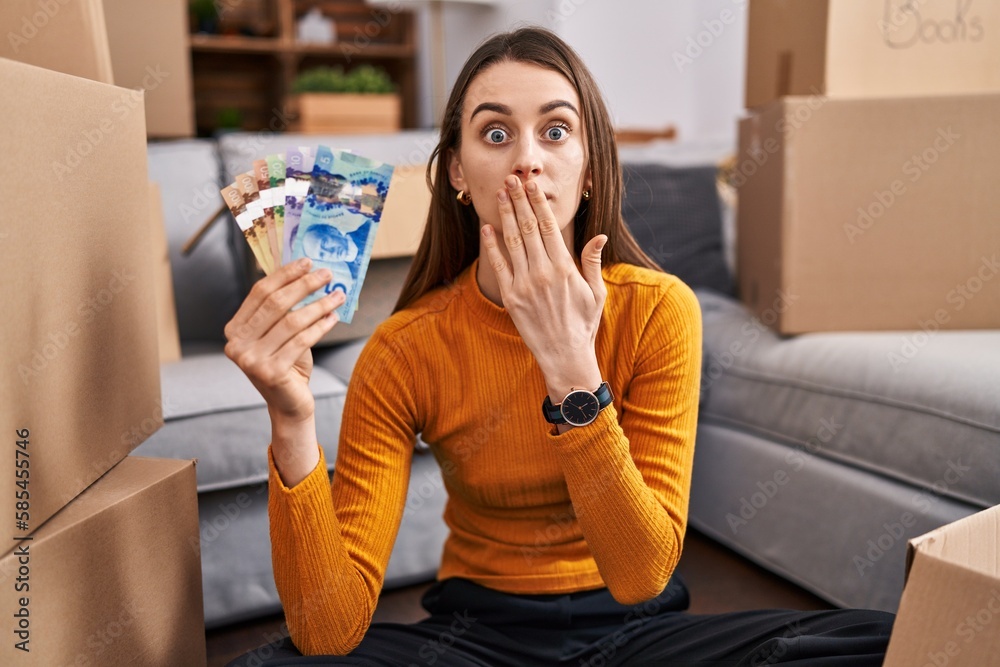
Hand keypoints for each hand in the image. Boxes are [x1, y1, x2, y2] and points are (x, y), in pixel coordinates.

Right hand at [224, 258, 345, 422]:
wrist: (289, 404)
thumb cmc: (287, 364)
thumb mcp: (279, 334)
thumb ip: (283, 309)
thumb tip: (306, 272)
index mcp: (233, 330)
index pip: (260, 292)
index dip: (284, 274)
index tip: (307, 262)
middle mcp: (236, 345)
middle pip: (276, 304)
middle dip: (305, 285)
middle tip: (327, 274)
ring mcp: (251, 360)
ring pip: (292, 321)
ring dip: (319, 304)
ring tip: (338, 295)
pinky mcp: (271, 373)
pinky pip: (302, 340)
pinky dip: (321, 326)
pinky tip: (334, 316)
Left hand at [481, 175, 606, 391]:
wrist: (565, 357)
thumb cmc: (583, 325)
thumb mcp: (596, 293)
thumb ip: (591, 262)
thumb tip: (598, 236)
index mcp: (565, 268)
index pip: (550, 227)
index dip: (539, 203)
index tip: (532, 185)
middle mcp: (544, 272)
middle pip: (529, 228)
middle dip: (518, 201)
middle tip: (511, 180)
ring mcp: (525, 285)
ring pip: (513, 242)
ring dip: (505, 216)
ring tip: (499, 195)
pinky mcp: (511, 298)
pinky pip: (498, 266)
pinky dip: (491, 246)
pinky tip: (487, 228)